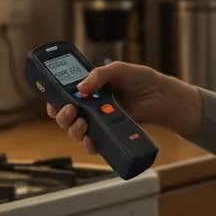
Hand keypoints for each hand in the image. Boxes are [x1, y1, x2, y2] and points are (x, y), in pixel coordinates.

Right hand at [46, 62, 202, 153]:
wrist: (163, 97)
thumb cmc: (142, 80)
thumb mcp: (119, 70)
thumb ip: (99, 74)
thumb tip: (81, 87)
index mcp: (89, 90)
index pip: (64, 98)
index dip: (54, 101)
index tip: (52, 101)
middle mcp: (91, 108)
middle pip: (66, 118)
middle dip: (62, 116)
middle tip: (71, 110)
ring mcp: (100, 122)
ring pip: (76, 133)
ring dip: (74, 131)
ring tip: (84, 123)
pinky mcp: (111, 135)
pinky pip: (95, 145)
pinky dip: (89, 145)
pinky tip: (91, 140)